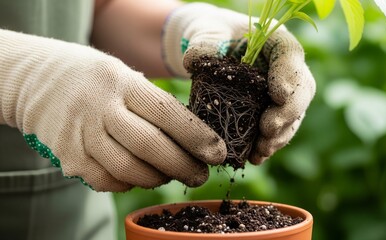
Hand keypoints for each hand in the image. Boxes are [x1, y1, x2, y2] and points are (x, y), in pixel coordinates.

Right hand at [0, 29, 225, 191]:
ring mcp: (81, 134)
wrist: (42, 80)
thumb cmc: (98, 81)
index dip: (196, 137)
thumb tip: (195, 140)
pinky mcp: (68, 156)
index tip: (218, 153)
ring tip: (170, 173)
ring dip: (158, 178)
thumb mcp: (126, 76)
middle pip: (150, 147)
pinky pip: (108, 182)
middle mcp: (100, 108)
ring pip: (130, 170)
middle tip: (201, 175)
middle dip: (183, 166)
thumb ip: (155, 105)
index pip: (166, 113)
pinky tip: (139, 174)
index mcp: (122, 83)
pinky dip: (130, 183)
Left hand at [163, 3, 315, 163]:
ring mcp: (282, 92)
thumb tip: (193, 62)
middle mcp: (286, 68)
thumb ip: (203, 42)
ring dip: (280, 136)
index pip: (290, 55)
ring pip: (293, 115)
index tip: (278, 95)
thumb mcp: (206, 31)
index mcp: (275, 41)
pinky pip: (278, 129)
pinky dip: (268, 144)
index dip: (289, 76)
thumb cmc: (213, 34)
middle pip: (301, 91)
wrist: (213, 49)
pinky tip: (255, 158)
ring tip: (261, 151)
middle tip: (268, 131)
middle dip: (287, 114)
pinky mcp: (271, 111)